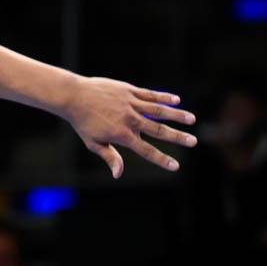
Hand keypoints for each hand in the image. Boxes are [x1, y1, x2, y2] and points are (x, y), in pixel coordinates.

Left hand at [63, 77, 197, 177]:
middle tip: (193, 142)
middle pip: (158, 130)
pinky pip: (150, 95)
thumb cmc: (82, 122)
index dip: (162, 159)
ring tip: (192, 119)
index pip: (146, 150)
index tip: (176, 166)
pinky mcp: (129, 91)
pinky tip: (177, 99)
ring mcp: (131, 104)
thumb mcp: (93, 143)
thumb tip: (118, 174)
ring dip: (176, 115)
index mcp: (122, 135)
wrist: (74, 96)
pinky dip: (163, 97)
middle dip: (177, 137)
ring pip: (159, 110)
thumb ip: (110, 157)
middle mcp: (130, 120)